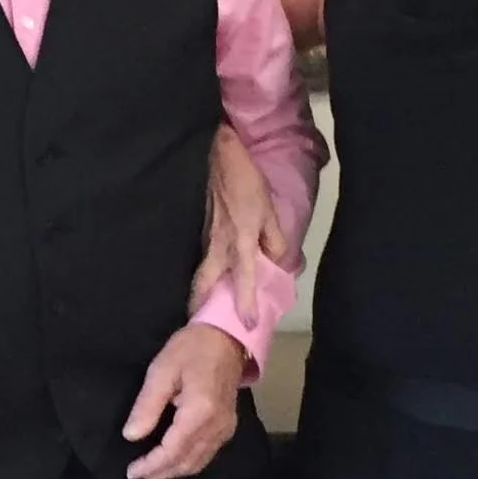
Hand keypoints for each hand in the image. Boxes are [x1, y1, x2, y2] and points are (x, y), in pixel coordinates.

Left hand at [123, 324, 245, 478]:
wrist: (226, 338)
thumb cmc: (191, 349)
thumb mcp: (161, 371)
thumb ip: (147, 406)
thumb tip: (131, 436)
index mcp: (200, 411)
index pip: (172, 451)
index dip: (151, 465)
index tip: (131, 471)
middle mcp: (217, 426)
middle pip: (186, 462)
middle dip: (160, 473)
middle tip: (137, 474)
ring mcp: (226, 428)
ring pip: (198, 463)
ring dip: (173, 471)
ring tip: (150, 471)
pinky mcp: (228, 427)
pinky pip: (207, 454)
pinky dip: (187, 462)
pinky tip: (171, 460)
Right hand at [189, 120, 288, 323]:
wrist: (217, 155)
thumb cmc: (246, 181)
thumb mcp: (269, 209)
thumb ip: (274, 239)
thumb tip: (277, 261)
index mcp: (240, 241)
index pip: (244, 278)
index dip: (246, 301)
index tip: (247, 324)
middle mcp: (219, 245)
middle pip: (205, 282)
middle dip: (201, 304)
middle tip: (202, 324)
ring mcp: (206, 239)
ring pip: (201, 271)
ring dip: (200, 291)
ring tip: (202, 309)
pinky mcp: (200, 231)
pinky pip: (202, 258)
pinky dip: (204, 273)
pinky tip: (209, 278)